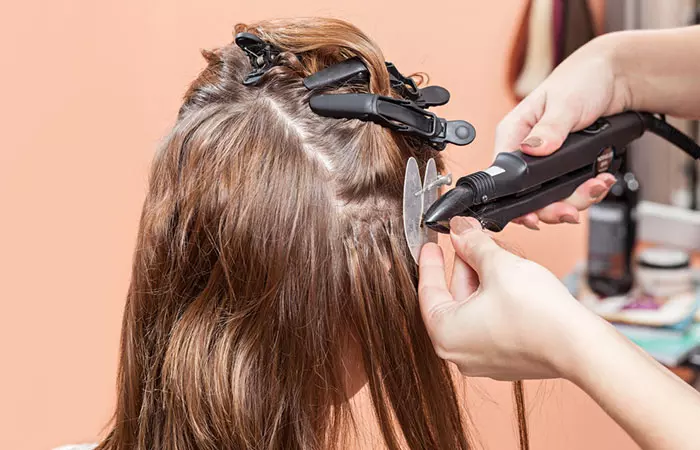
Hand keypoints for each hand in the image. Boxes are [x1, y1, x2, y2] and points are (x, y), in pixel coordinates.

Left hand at [418, 217, 599, 380]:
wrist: (580, 345)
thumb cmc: (537, 312)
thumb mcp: (497, 265)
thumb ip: (472, 244)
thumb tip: (458, 230)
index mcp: (445, 334)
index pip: (428, 290)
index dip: (430, 262)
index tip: (430, 244)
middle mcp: (459, 353)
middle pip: (453, 298)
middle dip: (464, 265)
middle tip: (472, 238)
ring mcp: (484, 359)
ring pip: (473, 308)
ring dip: (482, 279)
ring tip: (496, 255)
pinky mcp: (507, 359)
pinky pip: (490, 321)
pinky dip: (495, 298)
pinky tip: (508, 278)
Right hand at [496, 34, 629, 228]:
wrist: (618, 77)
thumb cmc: (583, 79)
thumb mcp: (565, 102)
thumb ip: (549, 129)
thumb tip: (532, 149)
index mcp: (514, 134)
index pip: (504, 178)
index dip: (517, 202)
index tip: (534, 216)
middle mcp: (527, 151)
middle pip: (529, 196)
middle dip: (553, 207)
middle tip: (571, 211)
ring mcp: (548, 161)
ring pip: (553, 197)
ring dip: (577, 199)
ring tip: (597, 185)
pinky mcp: (567, 166)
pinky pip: (572, 190)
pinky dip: (589, 190)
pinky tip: (602, 179)